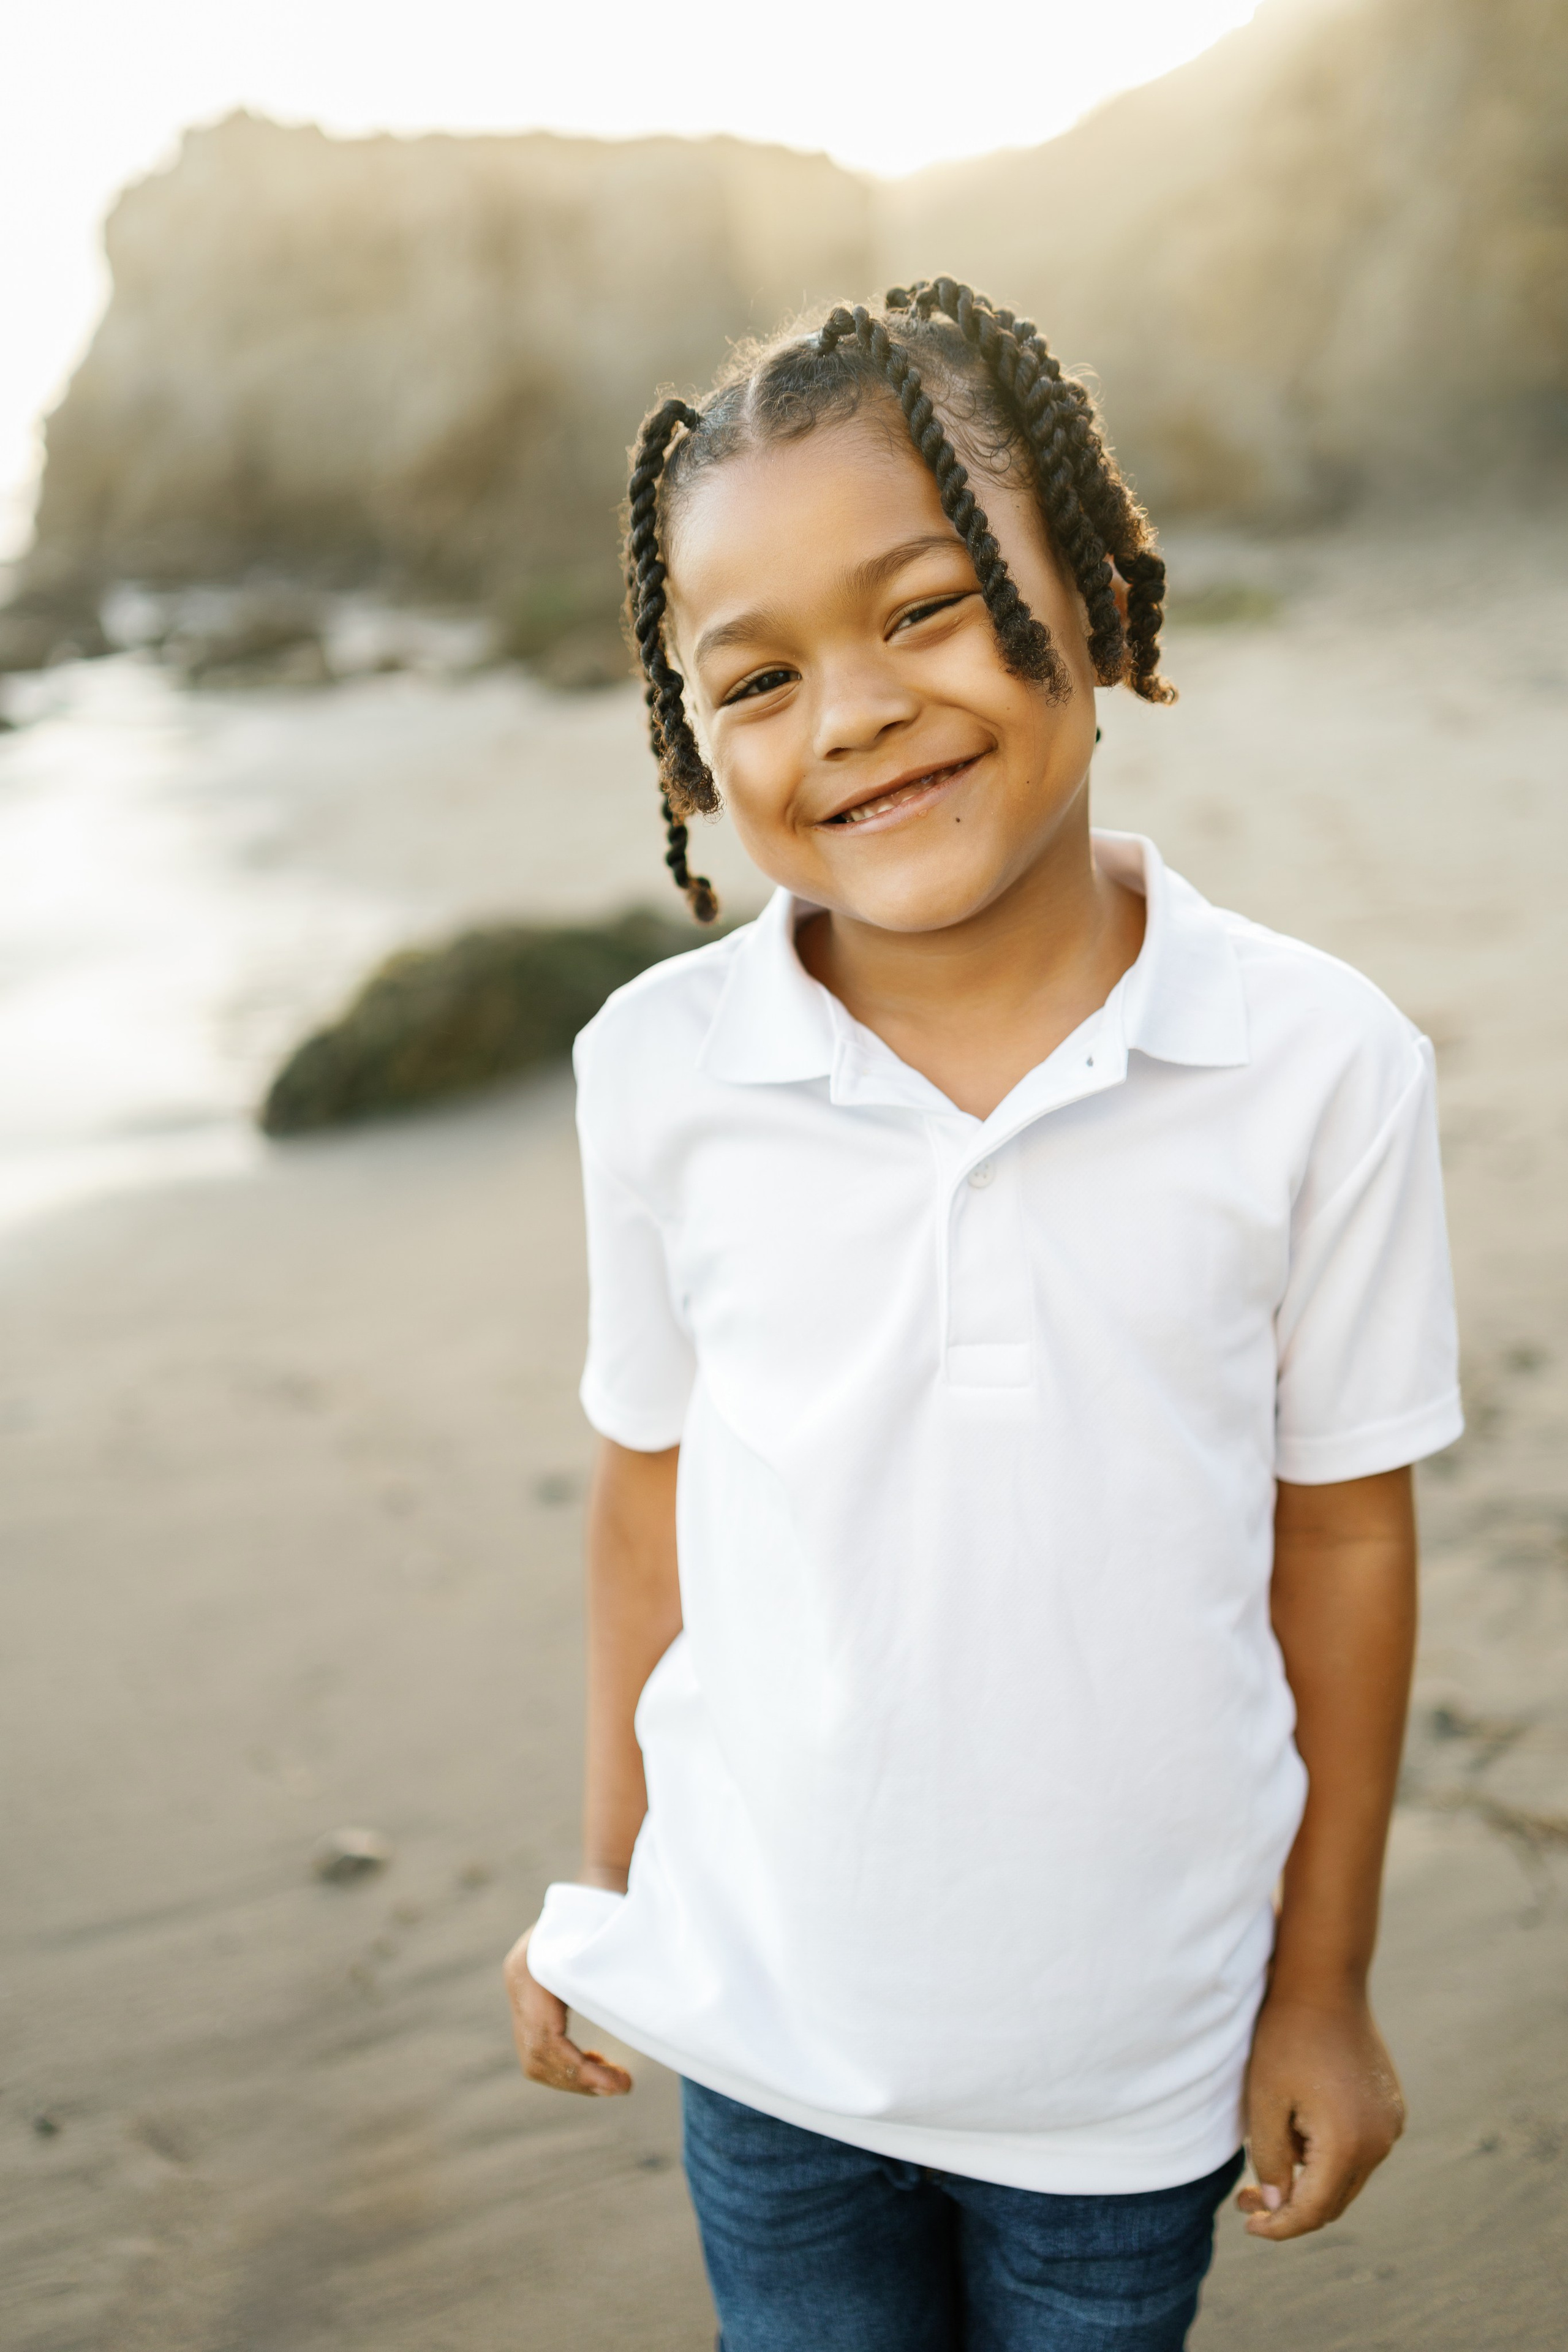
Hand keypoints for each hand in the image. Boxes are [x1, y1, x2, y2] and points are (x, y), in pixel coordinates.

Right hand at [503, 1925, 632, 2096]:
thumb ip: (606, 1993)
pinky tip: (594, 2061)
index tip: (617, 2085)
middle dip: (576, 2079)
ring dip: (572, 2075)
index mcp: (531, 1968)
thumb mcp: (612, 1948)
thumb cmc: (617, 1913)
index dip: (579, 2071)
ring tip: (611, 2079)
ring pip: (532, 2055)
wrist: (602, 1883)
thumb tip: (611, 2062)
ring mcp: (519, 1986)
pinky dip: (565, 2061)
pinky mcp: (530, 1993)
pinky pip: (537, 2042)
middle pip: (534, 2054)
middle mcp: (516, 1979)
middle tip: (620, 2086)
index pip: (544, 2039)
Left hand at [1237, 1988, 1404, 2238]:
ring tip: (1268, 2162)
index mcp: (1349, 2144)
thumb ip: (1271, 2160)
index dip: (1279, 2225)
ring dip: (1309, 2180)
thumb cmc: (1286, 2036)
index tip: (1248, 2224)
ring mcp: (1390, 2124)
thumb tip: (1279, 2207)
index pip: (1313, 2209)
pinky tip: (1296, 2132)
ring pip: (1346, 2177)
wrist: (1324, 1981)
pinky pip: (1358, 2150)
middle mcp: (1380, 2141)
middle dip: (1291, 2207)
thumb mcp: (1265, 2101)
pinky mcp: (1390, 2108)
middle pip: (1334, 2201)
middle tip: (1247, 2199)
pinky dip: (1328, 2156)